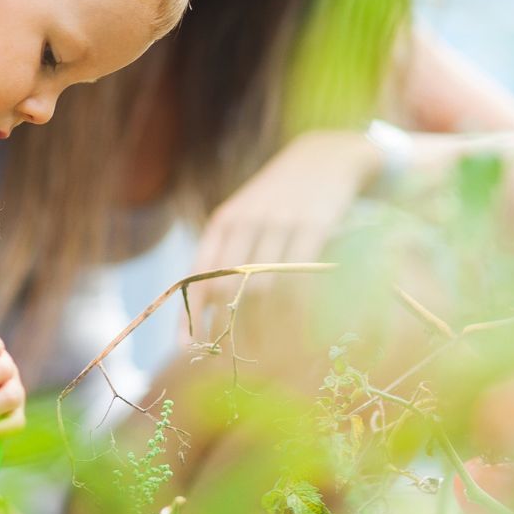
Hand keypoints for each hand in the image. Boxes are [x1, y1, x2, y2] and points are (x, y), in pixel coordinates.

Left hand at [186, 129, 377, 339]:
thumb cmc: (282, 194)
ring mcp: (280, 224)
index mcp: (224, 221)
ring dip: (260, 328)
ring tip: (262, 354)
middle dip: (225, 329)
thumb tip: (209, 304)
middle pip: (226, 288)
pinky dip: (294, 314)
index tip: (187, 347)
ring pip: (261, 290)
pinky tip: (294, 333)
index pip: (197, 275)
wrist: (327, 156)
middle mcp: (246, 222)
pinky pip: (298, 282)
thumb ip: (228, 250)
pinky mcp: (314, 228)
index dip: (189, 314)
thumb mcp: (247, 212)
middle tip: (231, 357)